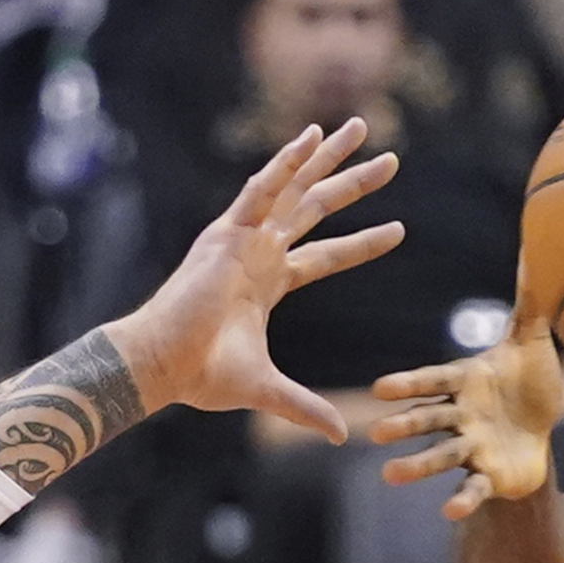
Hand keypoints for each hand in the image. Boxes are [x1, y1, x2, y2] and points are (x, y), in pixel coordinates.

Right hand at [106, 121, 403, 441]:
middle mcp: (258, 253)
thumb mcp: (268, 391)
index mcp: (267, 284)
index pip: (326, 257)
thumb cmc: (201, 376)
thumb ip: (305, 408)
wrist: (163, 364)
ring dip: (328, 158)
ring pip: (296, 187)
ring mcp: (243, 238)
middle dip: (353, 183)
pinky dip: (287, 162)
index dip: (362, 244)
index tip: (400, 230)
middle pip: (317, 209)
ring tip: (360, 127)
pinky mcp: (226, 233)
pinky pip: (262, 188)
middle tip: (392, 161)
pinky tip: (313, 136)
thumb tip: (343, 435)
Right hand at [372, 293, 563, 518]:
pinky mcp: (488, 478)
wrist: (541, 434)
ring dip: (417, 467)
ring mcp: (471, 450)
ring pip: (441, 456)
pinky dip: (462, 501)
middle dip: (405, 425)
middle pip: (429, 419)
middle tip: (376, 432)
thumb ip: (529, 298)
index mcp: (465, 382)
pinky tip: (448, 513)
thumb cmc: (528, 383)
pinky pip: (473, 490)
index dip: (409, 385)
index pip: (433, 381)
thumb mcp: (531, 339)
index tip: (380, 389)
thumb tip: (537, 242)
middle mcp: (460, 417)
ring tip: (389, 475)